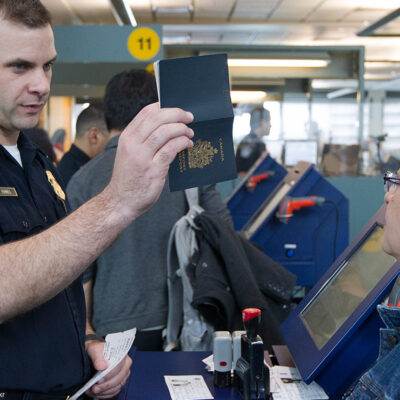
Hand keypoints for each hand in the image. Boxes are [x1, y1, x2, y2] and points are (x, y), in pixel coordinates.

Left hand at [85, 340, 132, 398]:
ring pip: (116, 387)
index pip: (119, 366)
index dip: (109, 374)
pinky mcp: (119, 382)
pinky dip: (105, 394)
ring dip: (103, 391)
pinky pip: (114, 392)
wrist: (96, 353)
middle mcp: (125, 365)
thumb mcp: (94, 350)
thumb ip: (97, 357)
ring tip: (92, 391)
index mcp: (122, 355)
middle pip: (119, 379)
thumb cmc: (97, 350)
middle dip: (105, 386)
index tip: (99, 379)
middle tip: (94, 388)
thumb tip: (101, 366)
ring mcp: (123, 375)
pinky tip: (96, 393)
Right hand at [105, 102, 193, 220]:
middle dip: (176, 114)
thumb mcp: (129, 154)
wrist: (121, 202)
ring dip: (182, 129)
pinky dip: (183, 143)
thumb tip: (167, 126)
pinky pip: (171, 149)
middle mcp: (133, 144)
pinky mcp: (154, 170)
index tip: (176, 109)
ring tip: (190, 132)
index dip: (164, 106)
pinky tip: (188, 144)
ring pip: (165, 132)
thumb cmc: (129, 178)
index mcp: (127, 137)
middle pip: (157, 118)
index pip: (146, 113)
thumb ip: (143, 140)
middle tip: (189, 117)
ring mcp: (142, 157)